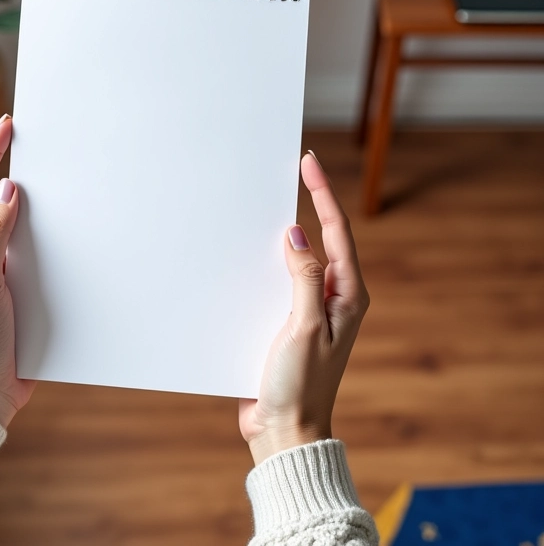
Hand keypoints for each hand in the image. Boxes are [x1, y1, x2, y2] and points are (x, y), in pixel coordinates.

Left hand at [0, 114, 34, 427]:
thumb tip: (8, 189)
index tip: (6, 127)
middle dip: (9, 167)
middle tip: (29, 139)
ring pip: (19, 223)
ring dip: (35, 201)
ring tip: (51, 173)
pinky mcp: (19, 284)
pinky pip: (35, 249)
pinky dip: (49, 233)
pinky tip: (65, 225)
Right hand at [239, 151, 368, 464]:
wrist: (284, 430)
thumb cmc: (300, 385)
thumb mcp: (305, 326)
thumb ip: (304, 277)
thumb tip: (297, 233)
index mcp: (346, 295)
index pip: (337, 231)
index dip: (323, 193)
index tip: (308, 163)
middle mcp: (331, 297)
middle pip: (322, 238)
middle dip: (308, 203)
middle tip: (290, 171)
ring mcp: (309, 308)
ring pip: (298, 257)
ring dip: (284, 232)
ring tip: (266, 202)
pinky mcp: (287, 320)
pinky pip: (278, 280)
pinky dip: (266, 261)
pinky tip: (247, 252)